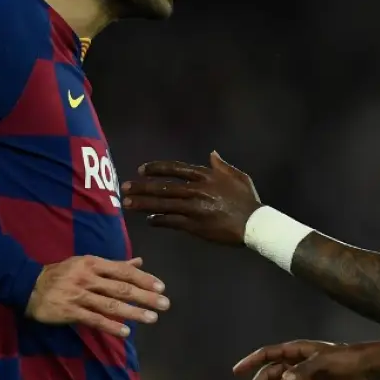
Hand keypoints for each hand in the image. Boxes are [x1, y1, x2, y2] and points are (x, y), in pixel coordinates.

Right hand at [26, 256, 168, 337]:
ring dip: (133, 312)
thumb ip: (114, 265)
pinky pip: (93, 319)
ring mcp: (78, 294)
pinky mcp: (70, 311)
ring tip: (152, 318)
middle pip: (121, 287)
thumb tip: (139, 262)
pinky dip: (110, 325)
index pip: (123, 271)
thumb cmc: (62, 274)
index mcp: (93, 263)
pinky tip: (125, 331)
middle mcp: (88, 277)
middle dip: (145, 296)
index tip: (161, 286)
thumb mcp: (86, 263)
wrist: (27, 285)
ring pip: (110, 304)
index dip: (144, 279)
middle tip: (165, 304)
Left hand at [121, 152, 260, 245]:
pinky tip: (149, 220)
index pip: (175, 169)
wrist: (254, 224)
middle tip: (125, 187)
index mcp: (206, 176)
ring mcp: (194, 208)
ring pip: (162, 204)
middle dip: (142, 187)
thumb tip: (211, 154)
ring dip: (143, 203)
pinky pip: (171, 221)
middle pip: (163, 187)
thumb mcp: (237, 177)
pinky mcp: (194, 225)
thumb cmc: (248, 200)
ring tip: (128, 203)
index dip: (156, 168)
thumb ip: (221, 166)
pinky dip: (158, 220)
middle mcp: (196, 190)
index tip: (141, 170)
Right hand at [232, 340, 368, 379]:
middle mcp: (295, 363)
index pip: (267, 354)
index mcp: (295, 351)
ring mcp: (301, 376)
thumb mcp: (324, 361)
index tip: (236, 371)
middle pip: (269, 374)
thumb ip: (304, 370)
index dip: (251, 362)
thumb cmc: (344, 358)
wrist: (364, 367)